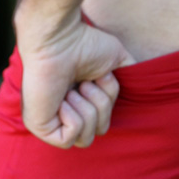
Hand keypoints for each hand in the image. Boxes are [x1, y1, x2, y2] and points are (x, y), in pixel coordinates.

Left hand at [18, 16, 135, 148]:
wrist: (60, 38)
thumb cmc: (85, 44)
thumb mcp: (118, 60)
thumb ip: (129, 80)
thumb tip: (138, 94)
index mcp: (81, 102)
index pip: (104, 122)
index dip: (108, 100)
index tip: (101, 76)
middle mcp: (66, 114)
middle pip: (100, 131)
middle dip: (101, 104)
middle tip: (86, 82)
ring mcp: (52, 122)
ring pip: (86, 139)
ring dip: (87, 110)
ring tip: (75, 88)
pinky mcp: (41, 127)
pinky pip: (68, 140)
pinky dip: (73, 118)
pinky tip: (63, 100)